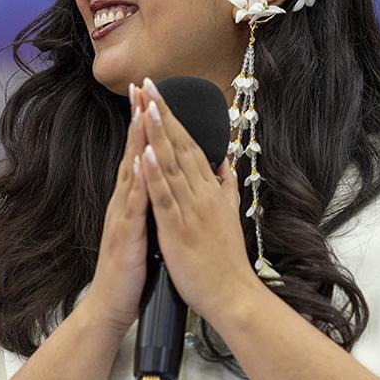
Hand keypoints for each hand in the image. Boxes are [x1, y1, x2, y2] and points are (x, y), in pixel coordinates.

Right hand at [79, 84, 151, 336]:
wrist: (111, 306)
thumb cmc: (131, 271)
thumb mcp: (145, 230)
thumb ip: (150, 205)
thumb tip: (160, 183)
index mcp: (131, 200)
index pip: (139, 155)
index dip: (145, 124)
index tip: (152, 95)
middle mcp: (123, 202)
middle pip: (131, 153)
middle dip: (137, 119)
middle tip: (142, 86)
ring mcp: (122, 217)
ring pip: (130, 172)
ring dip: (135, 142)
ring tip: (142, 111)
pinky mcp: (125, 236)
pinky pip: (133, 205)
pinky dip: (138, 182)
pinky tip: (143, 163)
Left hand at [137, 76, 262, 321]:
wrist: (233, 295)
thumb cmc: (226, 261)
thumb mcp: (230, 216)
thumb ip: (226, 188)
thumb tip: (226, 164)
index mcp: (209, 190)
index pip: (190, 146)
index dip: (174, 119)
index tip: (160, 94)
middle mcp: (201, 193)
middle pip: (180, 146)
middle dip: (164, 114)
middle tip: (149, 84)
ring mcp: (190, 209)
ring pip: (172, 164)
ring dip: (159, 133)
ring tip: (147, 104)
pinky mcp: (178, 228)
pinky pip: (165, 196)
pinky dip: (155, 173)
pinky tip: (146, 152)